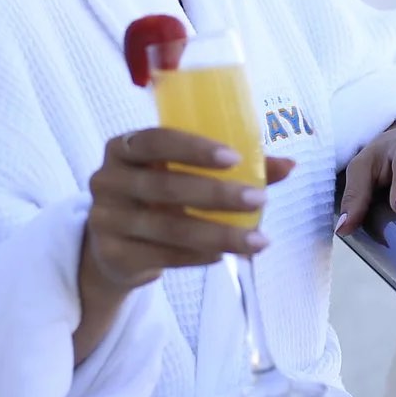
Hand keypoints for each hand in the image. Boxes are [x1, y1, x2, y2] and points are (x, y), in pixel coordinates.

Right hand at [73, 130, 296, 361]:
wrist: (112, 246)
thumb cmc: (157, 198)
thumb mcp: (181, 174)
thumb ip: (230, 167)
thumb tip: (289, 165)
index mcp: (123, 148)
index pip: (157, 140)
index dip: (194, 148)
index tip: (236, 158)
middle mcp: (107, 180)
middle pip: (166, 187)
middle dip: (218, 195)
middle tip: (259, 199)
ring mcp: (106, 219)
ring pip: (169, 229)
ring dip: (219, 235)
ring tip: (258, 241)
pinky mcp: (113, 254)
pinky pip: (163, 256)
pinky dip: (198, 256)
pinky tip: (224, 256)